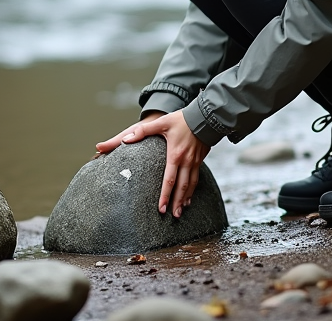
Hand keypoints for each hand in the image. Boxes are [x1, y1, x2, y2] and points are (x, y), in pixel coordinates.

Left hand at [95, 110, 210, 217]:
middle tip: (172, 216)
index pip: (169, 180)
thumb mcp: (161, 123)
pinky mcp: (200, 160)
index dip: (165, 195)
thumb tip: (126, 139)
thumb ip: (142, 131)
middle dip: (176, 202)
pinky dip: (193, 191)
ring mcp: (195, 162)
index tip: (161, 208)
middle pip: (181, 187)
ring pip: (190, 186)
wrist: (205, 116)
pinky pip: (197, 179)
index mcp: (175, 155)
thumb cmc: (181, 119)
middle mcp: (187, 161)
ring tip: (180, 212)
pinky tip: (189, 198)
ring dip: (185, 199)